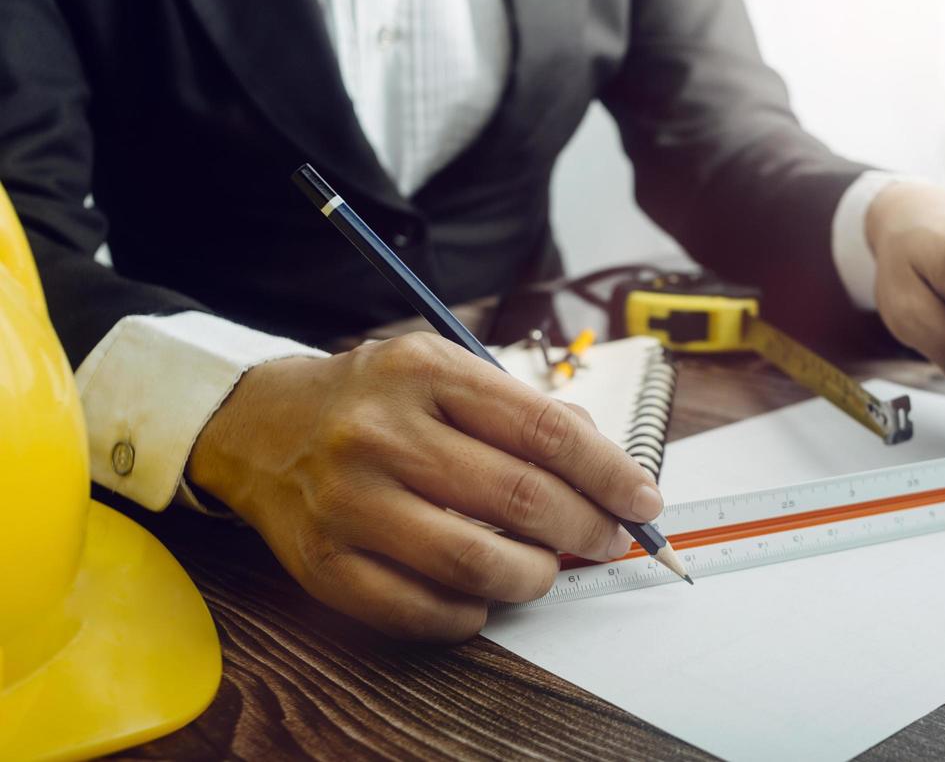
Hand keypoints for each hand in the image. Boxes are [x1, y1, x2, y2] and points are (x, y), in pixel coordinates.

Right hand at [187, 333, 663, 641]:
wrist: (262, 425)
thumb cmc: (376, 399)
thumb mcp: (445, 370)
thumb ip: (524, 409)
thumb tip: (606, 466)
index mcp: (426, 373)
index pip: (545, 430)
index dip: (608, 473)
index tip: (642, 500)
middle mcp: (383, 434)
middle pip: (519, 497)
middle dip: (586, 528)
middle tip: (608, 539)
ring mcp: (349, 502)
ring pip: (476, 563)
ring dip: (535, 576)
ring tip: (547, 567)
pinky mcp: (324, 564)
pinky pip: (420, 610)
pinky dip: (470, 614)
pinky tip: (484, 596)